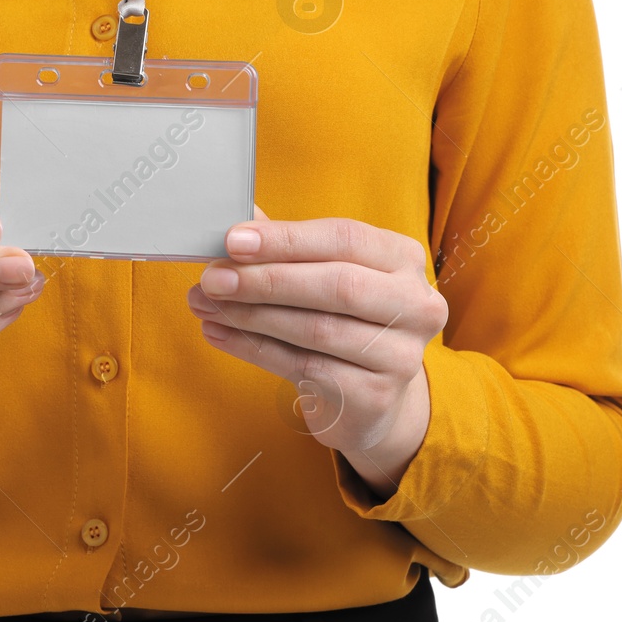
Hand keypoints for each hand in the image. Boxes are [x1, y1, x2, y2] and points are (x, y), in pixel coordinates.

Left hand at [185, 207, 445, 498]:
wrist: (368, 399)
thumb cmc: (340, 321)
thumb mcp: (321, 276)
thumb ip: (286, 247)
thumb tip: (237, 222)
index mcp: (403, 259)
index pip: (345, 238)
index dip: (286, 239)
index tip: (232, 241)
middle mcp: (415, 304)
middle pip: (336, 285)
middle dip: (265, 280)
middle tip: (211, 279)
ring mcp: (402, 355)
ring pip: (316, 329)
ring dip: (251, 315)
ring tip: (205, 305)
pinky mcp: (376, 396)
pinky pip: (303, 368)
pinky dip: (253, 349)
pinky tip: (220, 334)